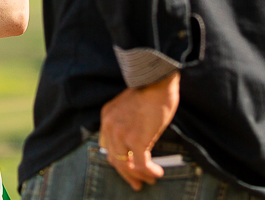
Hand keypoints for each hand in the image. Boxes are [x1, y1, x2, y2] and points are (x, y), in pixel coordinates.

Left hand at [99, 72, 179, 190]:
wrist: (156, 81)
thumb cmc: (150, 91)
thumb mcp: (129, 107)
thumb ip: (128, 123)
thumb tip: (139, 144)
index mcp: (107, 118)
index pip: (107, 146)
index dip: (118, 160)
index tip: (128, 168)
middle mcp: (109, 127)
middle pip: (113, 159)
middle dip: (126, 174)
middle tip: (136, 183)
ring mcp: (121, 134)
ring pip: (125, 165)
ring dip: (139, 176)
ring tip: (150, 180)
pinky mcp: (136, 140)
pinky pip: (141, 164)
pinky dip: (149, 172)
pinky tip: (157, 173)